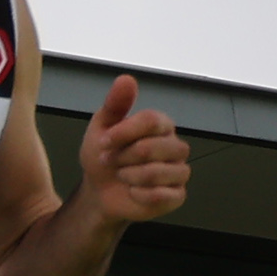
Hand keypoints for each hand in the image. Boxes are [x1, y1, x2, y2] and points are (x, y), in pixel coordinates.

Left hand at [75, 74, 188, 225]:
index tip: (103, 141)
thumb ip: (115, 104)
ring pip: (157, 172)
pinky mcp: (176, 195)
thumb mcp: (101, 128)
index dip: (123, 132)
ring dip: (129, 176)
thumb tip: (126, 80)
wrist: (98, 190)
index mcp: (161, 126)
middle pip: (152, 148)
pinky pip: (162, 195)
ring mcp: (178, 172)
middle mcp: (175, 147)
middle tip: (109, 161)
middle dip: (122, 157)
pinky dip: (139, 194)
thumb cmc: (104, 156)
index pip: (151, 120)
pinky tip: (132, 191)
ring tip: (121, 175)